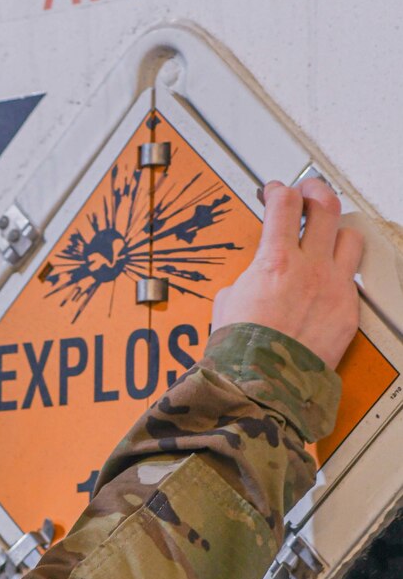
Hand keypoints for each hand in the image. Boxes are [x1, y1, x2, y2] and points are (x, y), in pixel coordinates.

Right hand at [209, 178, 362, 370]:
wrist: (262, 387)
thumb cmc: (240, 354)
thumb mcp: (227, 306)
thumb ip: (245, 280)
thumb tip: (251, 280)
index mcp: (275, 262)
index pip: (285, 204)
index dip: (279, 191)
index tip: (275, 192)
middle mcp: (311, 269)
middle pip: (326, 206)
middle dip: (315, 192)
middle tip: (308, 193)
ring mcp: (334, 289)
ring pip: (351, 238)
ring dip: (337, 232)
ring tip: (327, 236)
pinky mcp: (348, 313)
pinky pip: (351, 281)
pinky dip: (339, 276)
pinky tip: (327, 284)